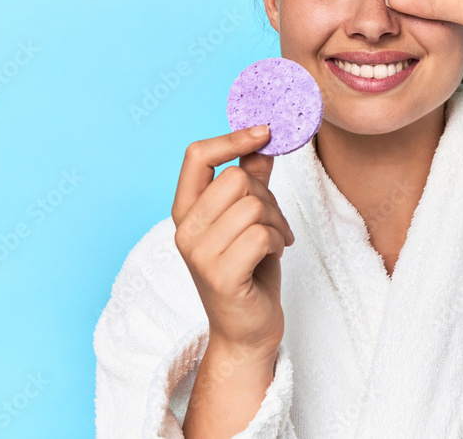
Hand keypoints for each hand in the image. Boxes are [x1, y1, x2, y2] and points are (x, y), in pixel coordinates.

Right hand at [170, 125, 295, 358]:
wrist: (248, 330)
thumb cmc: (249, 271)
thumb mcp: (249, 218)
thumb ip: (251, 179)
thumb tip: (263, 139)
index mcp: (186, 210)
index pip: (196, 155)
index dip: (233, 138)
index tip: (265, 132)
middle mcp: (184, 230)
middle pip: (236, 179)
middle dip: (267, 197)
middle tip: (273, 223)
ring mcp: (199, 254)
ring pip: (253, 206)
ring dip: (276, 223)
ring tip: (274, 242)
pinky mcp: (220, 276)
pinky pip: (261, 234)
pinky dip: (278, 242)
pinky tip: (272, 257)